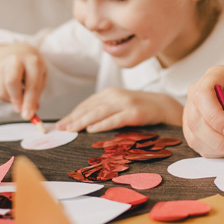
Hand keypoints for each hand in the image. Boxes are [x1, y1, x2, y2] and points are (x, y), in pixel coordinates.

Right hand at [0, 43, 46, 119]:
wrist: (18, 54)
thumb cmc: (32, 70)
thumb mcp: (40, 78)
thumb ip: (36, 94)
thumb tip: (29, 111)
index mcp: (33, 61)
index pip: (32, 84)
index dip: (30, 101)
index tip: (28, 115)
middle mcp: (16, 60)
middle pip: (11, 81)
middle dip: (16, 99)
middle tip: (20, 110)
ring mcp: (3, 64)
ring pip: (3, 90)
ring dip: (12, 100)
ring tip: (20, 96)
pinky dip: (6, 96)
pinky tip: (12, 90)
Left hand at [55, 88, 181, 132]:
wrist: (163, 105)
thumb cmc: (138, 108)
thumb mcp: (119, 105)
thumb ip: (103, 110)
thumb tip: (82, 122)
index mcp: (109, 93)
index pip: (87, 104)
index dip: (72, 114)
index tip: (60, 124)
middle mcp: (115, 96)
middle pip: (90, 108)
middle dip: (73, 118)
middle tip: (61, 128)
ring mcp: (125, 103)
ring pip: (99, 112)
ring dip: (83, 121)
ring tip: (71, 129)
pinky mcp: (134, 112)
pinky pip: (115, 119)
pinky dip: (102, 124)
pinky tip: (91, 130)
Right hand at [182, 65, 223, 157]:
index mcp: (216, 75)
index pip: (203, 95)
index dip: (215, 117)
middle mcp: (199, 90)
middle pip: (195, 119)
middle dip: (218, 139)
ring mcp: (193, 110)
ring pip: (195, 135)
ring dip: (219, 148)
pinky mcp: (193, 128)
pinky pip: (198, 145)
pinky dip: (217, 152)